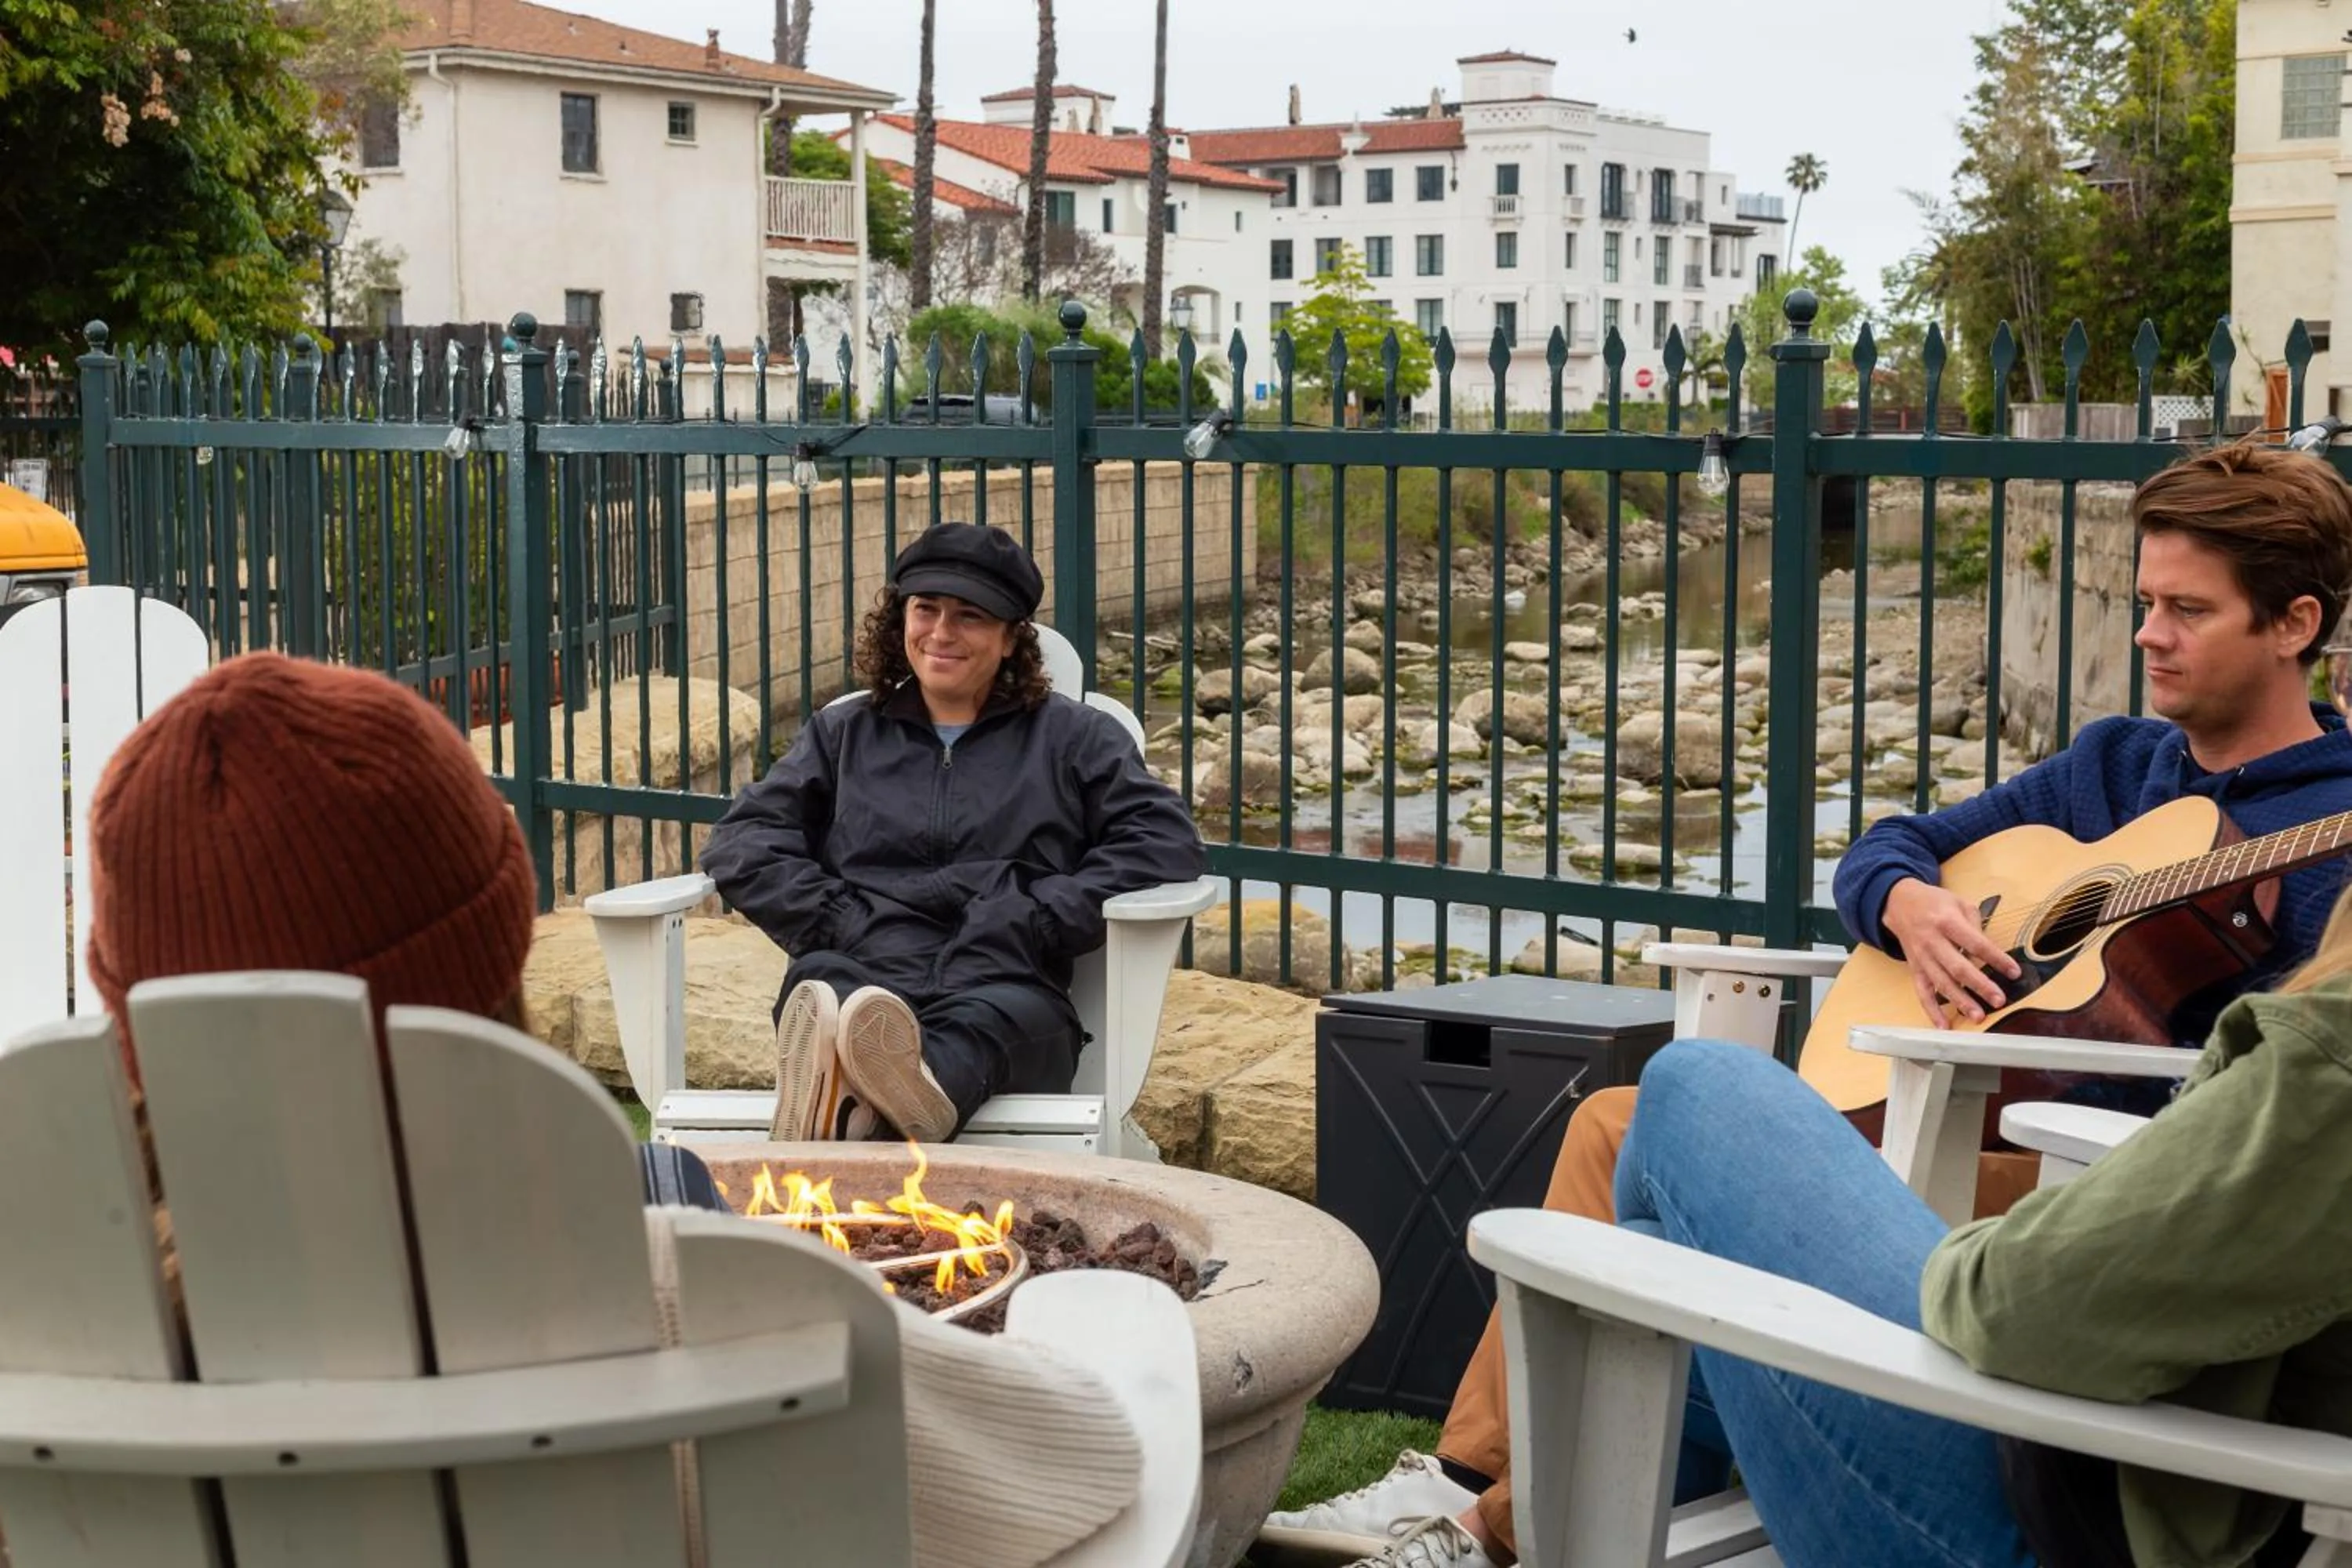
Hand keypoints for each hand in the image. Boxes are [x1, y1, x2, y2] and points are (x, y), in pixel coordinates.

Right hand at [1878, 878, 2022, 1027]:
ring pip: (1941, 983)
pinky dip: (1932, 1011)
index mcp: (1947, 922)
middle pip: (1958, 967)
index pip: (1976, 943)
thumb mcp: (1959, 903)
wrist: (1899, 902)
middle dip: (1980, 985)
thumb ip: (1975, 926)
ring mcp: (1922, 958)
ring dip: (1960, 1001)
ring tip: (1978, 1016)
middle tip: (1999, 1000)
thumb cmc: (1935, 902)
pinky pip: (1922, 992)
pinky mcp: (1914, 969)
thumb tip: (1988, 954)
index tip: (2014, 972)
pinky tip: (1944, 1026)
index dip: (1996, 959)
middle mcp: (1932, 941)